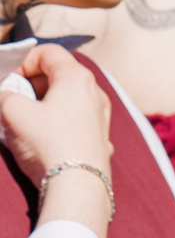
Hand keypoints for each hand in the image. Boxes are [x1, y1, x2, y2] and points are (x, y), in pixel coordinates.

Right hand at [0, 47, 112, 236]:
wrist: (78, 184)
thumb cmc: (48, 142)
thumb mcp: (12, 112)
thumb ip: (4, 95)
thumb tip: (5, 95)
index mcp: (77, 78)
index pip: (49, 53)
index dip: (23, 62)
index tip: (9, 80)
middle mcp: (95, 93)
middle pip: (59, 75)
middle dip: (31, 84)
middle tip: (12, 100)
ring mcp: (100, 116)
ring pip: (67, 99)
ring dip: (42, 104)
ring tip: (23, 120)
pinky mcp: (99, 138)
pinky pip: (74, 120)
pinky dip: (56, 122)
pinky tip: (43, 137)